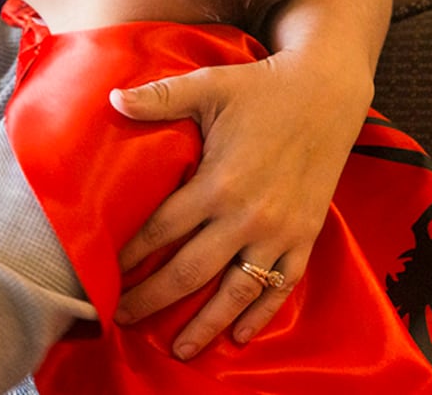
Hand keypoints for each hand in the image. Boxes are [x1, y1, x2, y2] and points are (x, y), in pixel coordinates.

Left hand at [107, 45, 373, 358]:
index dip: (130, 255)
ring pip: (236, 292)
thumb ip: (160, 97)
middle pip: (189, 272)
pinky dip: (261, 314)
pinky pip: (281, 286)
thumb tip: (111, 99)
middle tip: (122, 318)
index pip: (161, 230)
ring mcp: (279, 232)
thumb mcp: (209, 84)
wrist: (327, 93)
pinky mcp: (305, 236)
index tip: (104, 273)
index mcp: (218, 182)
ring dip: (205, 324)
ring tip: (179, 348)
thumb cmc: (263, 87)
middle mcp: (248, 216)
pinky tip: (240, 334)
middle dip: (152, 299)